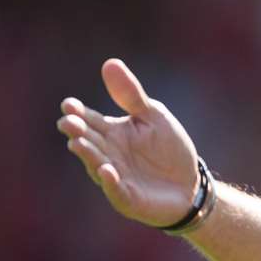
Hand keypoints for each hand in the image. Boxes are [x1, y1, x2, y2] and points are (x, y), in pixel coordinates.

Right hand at [56, 58, 201, 227]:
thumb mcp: (153, 116)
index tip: (69, 105)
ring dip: (89, 155)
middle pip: (88, 141)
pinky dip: (111, 181)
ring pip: (97, 165)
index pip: (89, 120)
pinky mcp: (127, 198)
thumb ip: (131, 95)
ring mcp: (115, 177)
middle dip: (78, 133)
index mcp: (111, 132)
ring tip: (79, 143)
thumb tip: (110, 63)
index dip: (78, 113)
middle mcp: (107, 154)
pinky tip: (107, 170)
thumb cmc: (169, 148)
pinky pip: (116, 190)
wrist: (191, 184)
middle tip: (68, 123)